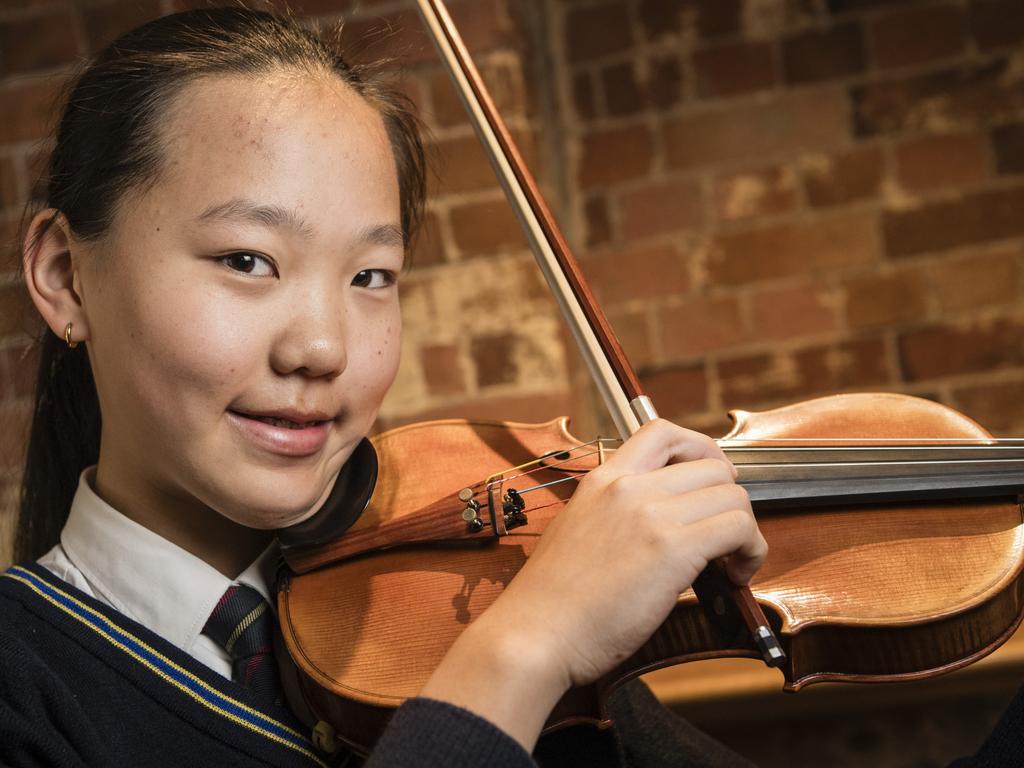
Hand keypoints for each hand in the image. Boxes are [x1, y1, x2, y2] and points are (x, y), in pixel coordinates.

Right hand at [420, 419, 766, 748]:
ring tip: (731, 561)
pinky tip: (734, 575)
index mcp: (602, 479)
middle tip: (725, 536)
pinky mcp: (672, 548)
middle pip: (712, 467)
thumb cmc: (553, 600)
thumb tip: (661, 524)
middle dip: (729, 501)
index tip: (710, 479)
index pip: (662, 432)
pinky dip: (751, 551)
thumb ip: (616, 514)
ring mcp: (650, 513)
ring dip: (744, 529)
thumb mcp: (577, 530)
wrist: (537, 633)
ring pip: (732, 496)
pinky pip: (738, 529)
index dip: (700, 449)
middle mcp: (628, 487)